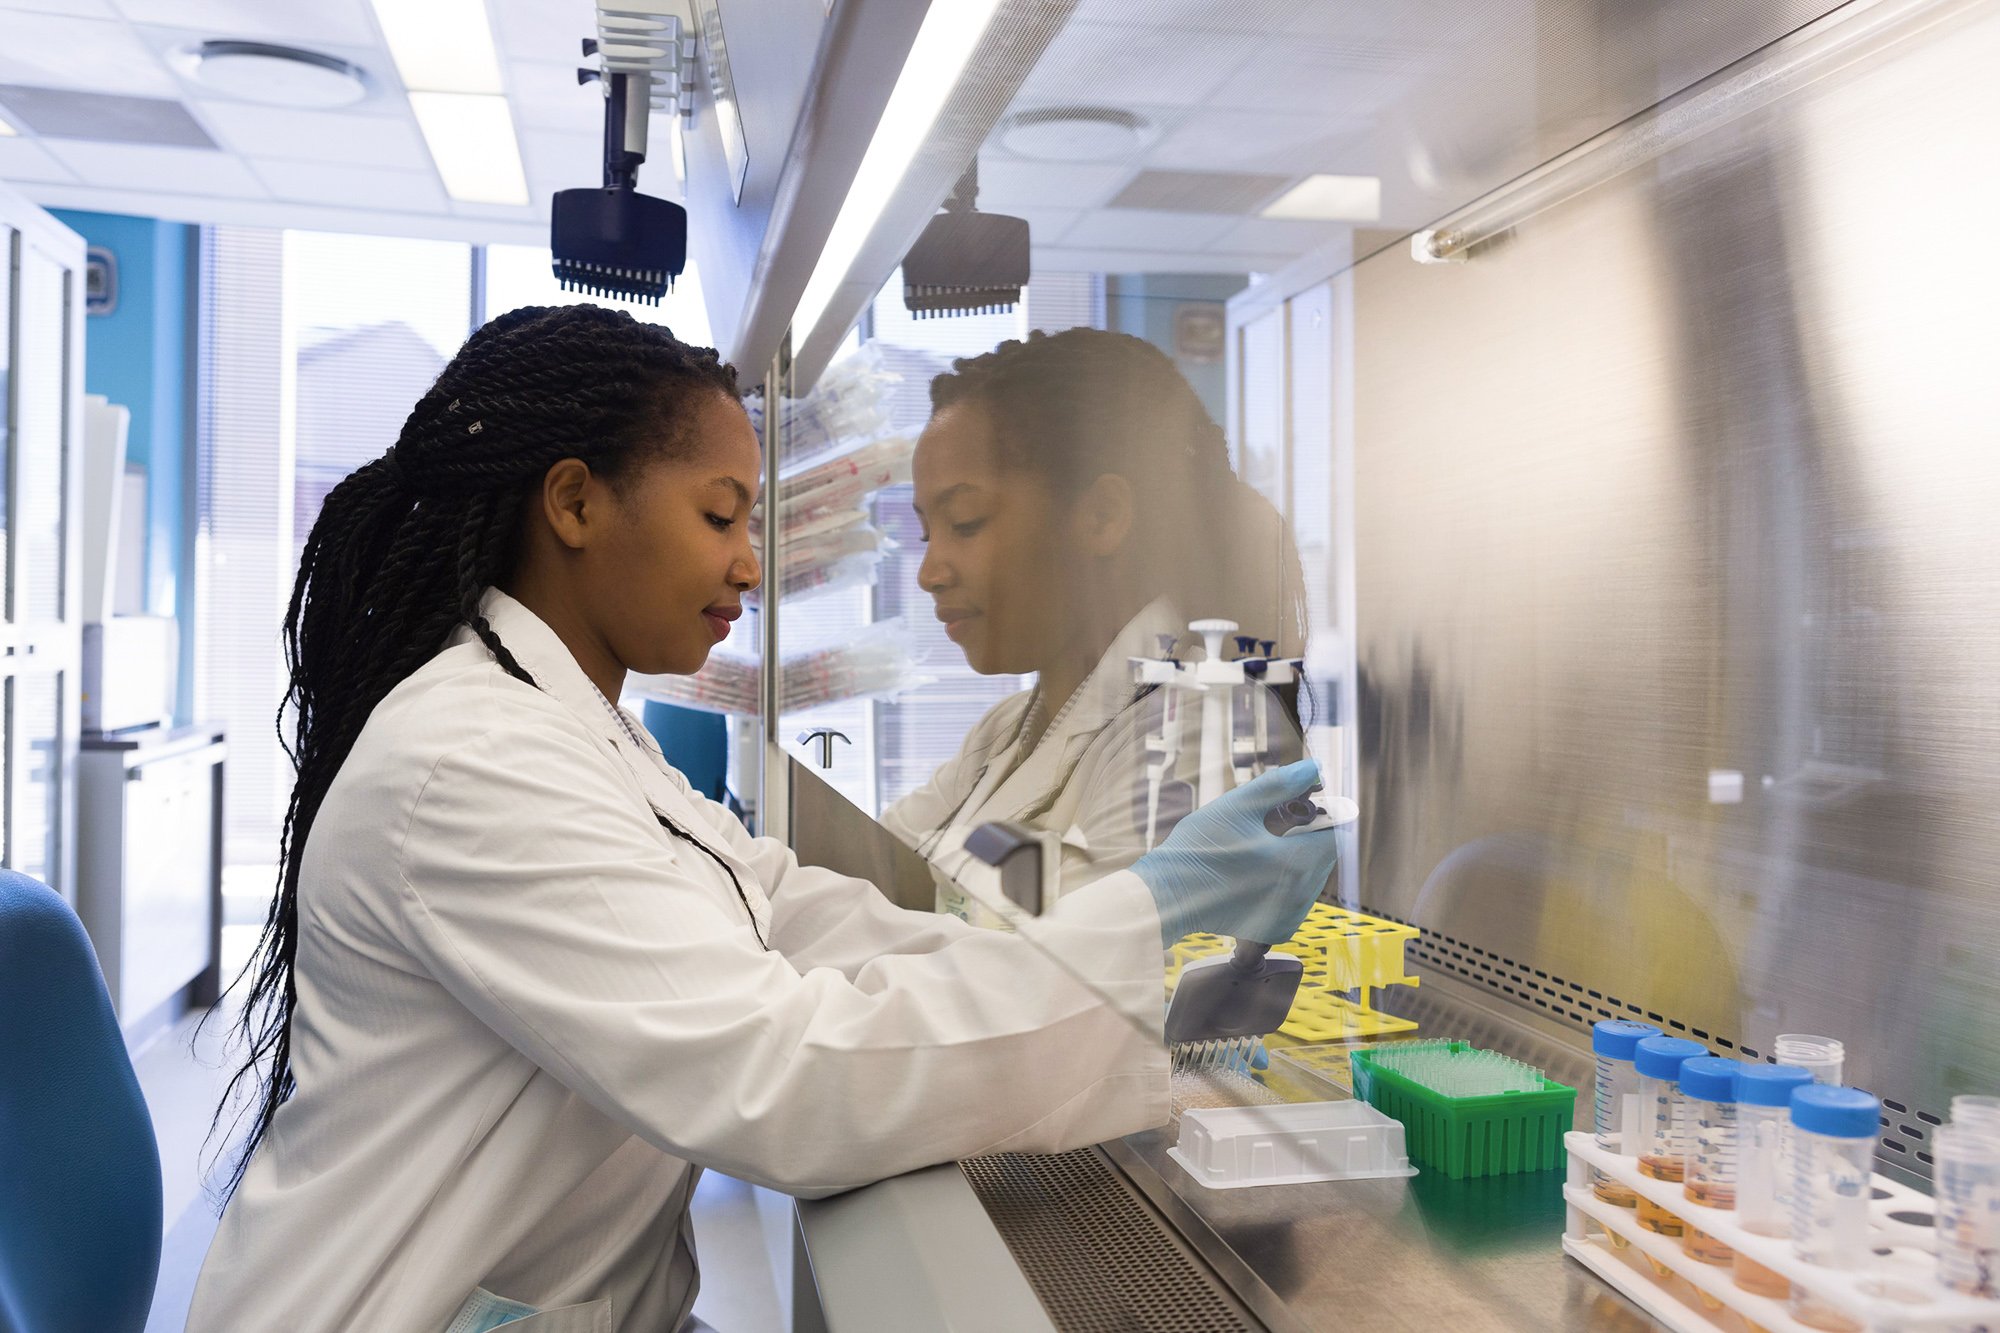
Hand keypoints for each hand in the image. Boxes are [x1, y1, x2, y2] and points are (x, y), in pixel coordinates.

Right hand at [1132, 759, 1340, 947]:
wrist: (1167, 896)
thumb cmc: (1198, 850)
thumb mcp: (1237, 806)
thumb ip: (1280, 784)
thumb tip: (1314, 768)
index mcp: (1297, 864)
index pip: (1336, 834)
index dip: (1322, 813)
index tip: (1301, 803)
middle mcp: (1300, 896)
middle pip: (1325, 855)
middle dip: (1308, 834)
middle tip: (1275, 821)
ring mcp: (1289, 917)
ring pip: (1312, 877)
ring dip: (1298, 857)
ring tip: (1261, 847)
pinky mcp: (1277, 929)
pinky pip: (1297, 898)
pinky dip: (1286, 881)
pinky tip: (1257, 872)